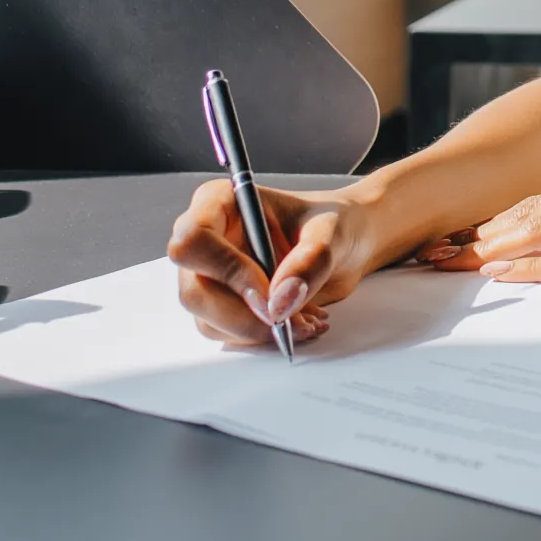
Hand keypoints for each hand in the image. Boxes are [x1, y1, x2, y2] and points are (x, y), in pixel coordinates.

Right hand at [167, 180, 385, 345]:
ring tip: (306, 321)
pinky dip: (263, 336)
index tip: (269, 291)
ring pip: (208, 320)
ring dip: (258, 331)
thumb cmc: (334, 223)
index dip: (227, 270)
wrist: (347, 244)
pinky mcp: (223, 304)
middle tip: (288, 320)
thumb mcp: (330, 234)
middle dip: (243, 315)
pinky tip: (298, 324)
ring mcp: (211, 275)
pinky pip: (227, 333)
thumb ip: (309, 262)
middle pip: (194, 290)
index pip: (193, 239)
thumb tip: (279, 303)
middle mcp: (208, 239)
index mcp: (220, 203)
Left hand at [432, 171, 540, 282]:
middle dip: (473, 234)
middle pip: (521, 213)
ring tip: (446, 264)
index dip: (492, 219)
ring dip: (485, 249)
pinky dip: (526, 268)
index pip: (534, 201)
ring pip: (532, 232)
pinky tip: (498, 275)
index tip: (457, 234)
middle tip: (432, 251)